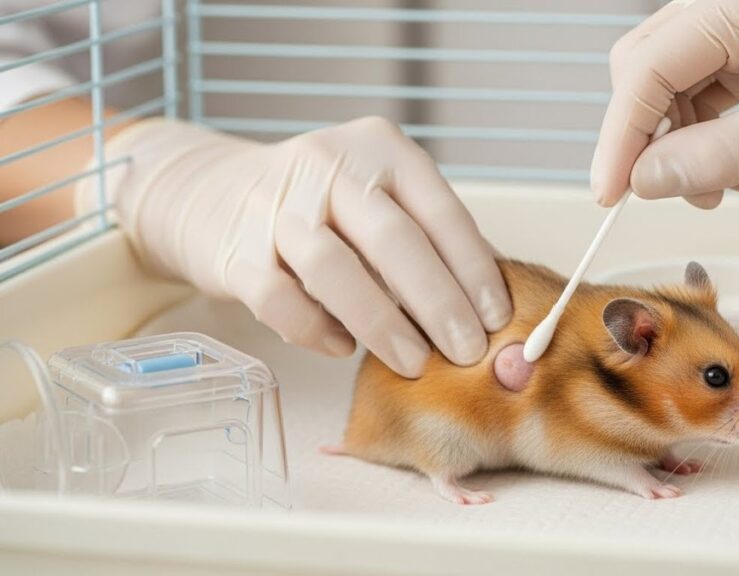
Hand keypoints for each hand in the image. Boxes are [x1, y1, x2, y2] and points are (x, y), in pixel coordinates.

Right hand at [91, 117, 511, 377]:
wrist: (210, 192)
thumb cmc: (318, 204)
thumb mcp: (376, 195)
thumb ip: (425, 238)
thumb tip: (487, 309)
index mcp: (379, 148)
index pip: (441, 212)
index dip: (475, 270)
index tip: (498, 319)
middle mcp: (328, 166)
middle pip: (394, 241)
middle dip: (439, 304)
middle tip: (467, 352)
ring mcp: (276, 206)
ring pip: (337, 270)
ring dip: (383, 324)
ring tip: (414, 363)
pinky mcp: (235, 251)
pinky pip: (281, 302)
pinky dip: (317, 332)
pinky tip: (342, 347)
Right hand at [591, 0, 738, 207]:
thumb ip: (714, 157)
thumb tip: (643, 181)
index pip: (652, 63)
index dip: (622, 132)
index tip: (609, 191)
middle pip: (649, 66)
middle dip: (647, 135)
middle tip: (657, 191)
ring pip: (673, 86)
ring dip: (679, 145)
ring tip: (715, 189)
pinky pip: (704, 94)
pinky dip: (705, 139)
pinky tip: (735, 171)